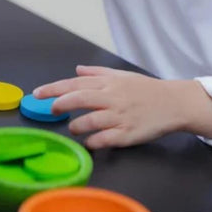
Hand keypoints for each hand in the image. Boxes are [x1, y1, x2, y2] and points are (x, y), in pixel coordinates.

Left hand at [33, 65, 194, 148]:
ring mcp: (120, 116)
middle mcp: (111, 98)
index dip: (54, 88)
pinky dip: (93, 141)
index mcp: (107, 83)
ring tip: (72, 127)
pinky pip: (106, 139)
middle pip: (80, 99)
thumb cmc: (144, 88)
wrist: (173, 103)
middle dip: (60, 104)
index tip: (37, 93)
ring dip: (76, 125)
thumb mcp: (120, 75)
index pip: (74, 84)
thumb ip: (96, 73)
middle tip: (52, 110)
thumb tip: (76, 69)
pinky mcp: (128, 134)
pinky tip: (88, 142)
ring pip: (91, 121)